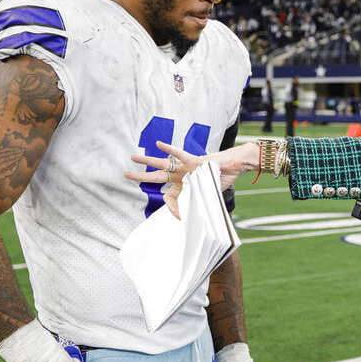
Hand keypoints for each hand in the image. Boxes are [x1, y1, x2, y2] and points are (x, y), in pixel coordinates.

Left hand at [125, 141, 257, 218]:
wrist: (235, 166)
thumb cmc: (223, 179)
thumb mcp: (208, 196)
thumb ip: (197, 204)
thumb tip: (189, 217)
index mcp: (184, 185)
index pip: (171, 197)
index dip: (173, 208)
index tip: (178, 217)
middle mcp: (182, 175)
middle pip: (157, 176)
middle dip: (141, 176)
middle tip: (125, 174)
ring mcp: (186, 167)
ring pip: (163, 164)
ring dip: (147, 161)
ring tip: (133, 157)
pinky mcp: (195, 160)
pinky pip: (179, 154)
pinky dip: (169, 149)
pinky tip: (158, 144)